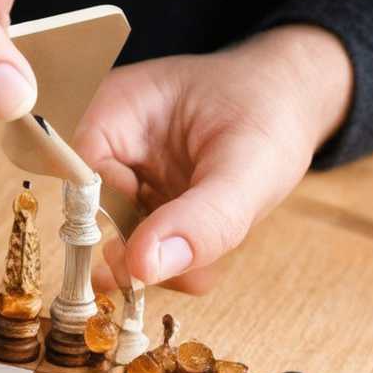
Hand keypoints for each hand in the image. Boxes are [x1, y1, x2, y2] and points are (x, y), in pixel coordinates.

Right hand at [79, 27, 353, 295]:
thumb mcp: (245, 172)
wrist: (294, 104)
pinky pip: (158, 253)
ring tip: (212, 246)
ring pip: (130, 245)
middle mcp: (117, 146)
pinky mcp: (157, 206)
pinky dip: (186, 265)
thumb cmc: (270, 115)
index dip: (101, 225)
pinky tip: (214, 249)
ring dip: (171, 264)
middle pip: (98, 219)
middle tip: (187, 262)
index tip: (138, 261)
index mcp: (118, 111)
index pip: (77, 178)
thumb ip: (199, 222)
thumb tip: (141, 268)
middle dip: (144, 253)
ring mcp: (136, 180)